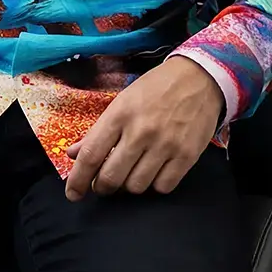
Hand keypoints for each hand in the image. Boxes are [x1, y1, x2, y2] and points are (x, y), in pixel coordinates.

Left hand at [64, 56, 223, 200]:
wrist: (198, 78)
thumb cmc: (155, 88)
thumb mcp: (122, 101)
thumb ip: (98, 131)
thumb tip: (73, 154)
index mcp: (120, 114)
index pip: (92, 154)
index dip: (78, 179)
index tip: (73, 193)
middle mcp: (141, 132)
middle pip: (112, 177)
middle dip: (102, 187)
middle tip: (103, 184)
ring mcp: (165, 145)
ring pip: (136, 187)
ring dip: (128, 186)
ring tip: (130, 173)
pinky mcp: (186, 157)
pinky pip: (162, 187)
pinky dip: (154, 185)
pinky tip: (153, 172)